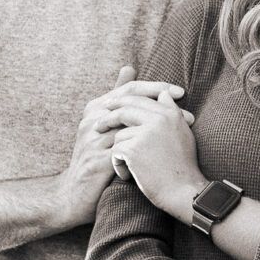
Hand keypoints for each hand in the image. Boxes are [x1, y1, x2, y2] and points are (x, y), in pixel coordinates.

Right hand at [57, 67, 191, 226]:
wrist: (73, 193)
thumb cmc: (94, 155)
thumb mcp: (101, 123)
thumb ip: (116, 97)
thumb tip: (129, 67)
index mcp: (95, 108)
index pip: (129, 89)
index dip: (155, 87)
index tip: (179, 91)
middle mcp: (92, 121)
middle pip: (132, 103)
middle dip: (161, 103)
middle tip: (186, 108)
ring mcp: (94, 141)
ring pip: (133, 126)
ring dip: (161, 126)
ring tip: (184, 129)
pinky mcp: (99, 162)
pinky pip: (128, 150)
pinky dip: (150, 148)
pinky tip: (168, 149)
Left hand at [105, 91, 203, 218]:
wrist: (183, 190)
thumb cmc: (183, 165)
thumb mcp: (182, 133)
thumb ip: (172, 111)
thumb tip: (164, 94)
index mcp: (169, 113)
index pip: (140, 98)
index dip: (122, 101)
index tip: (111, 107)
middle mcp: (158, 118)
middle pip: (125, 108)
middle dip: (109, 117)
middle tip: (98, 125)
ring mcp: (145, 132)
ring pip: (119, 134)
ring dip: (120, 151)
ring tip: (128, 165)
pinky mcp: (134, 148)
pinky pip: (116, 150)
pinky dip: (118, 164)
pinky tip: (128, 174)